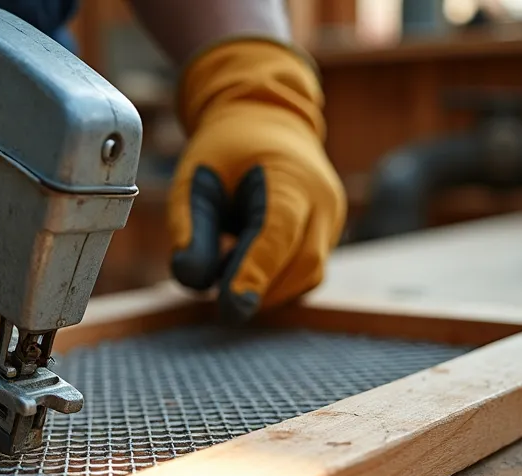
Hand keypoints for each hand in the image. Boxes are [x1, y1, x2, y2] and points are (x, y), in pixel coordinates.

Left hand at [167, 39, 346, 322]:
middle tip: (215, 287)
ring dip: (265, 288)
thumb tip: (192, 279)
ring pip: (307, 276)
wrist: (265, 122)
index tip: (231, 306)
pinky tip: (245, 262)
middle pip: (301, 264)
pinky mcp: (326, 237)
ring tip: (228, 259)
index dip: (255, 272)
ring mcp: (332, 221)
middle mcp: (323, 202)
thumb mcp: (194, 182)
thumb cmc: (225, 151)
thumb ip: (190, 229)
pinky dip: (275, 282)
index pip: (278, 234)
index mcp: (290, 178)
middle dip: (257, 286)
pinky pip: (305, 274)